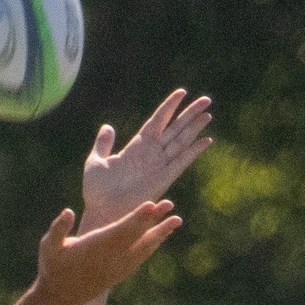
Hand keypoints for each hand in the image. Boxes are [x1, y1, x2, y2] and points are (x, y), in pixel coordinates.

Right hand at [35, 200, 179, 304]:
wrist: (58, 299)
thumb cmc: (52, 267)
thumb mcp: (48, 246)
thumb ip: (58, 229)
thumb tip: (68, 212)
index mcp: (96, 247)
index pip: (121, 229)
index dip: (137, 218)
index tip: (152, 206)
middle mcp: (110, 258)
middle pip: (137, 236)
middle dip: (155, 220)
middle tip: (170, 205)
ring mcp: (117, 268)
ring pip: (143, 248)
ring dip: (160, 233)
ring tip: (176, 220)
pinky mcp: (119, 274)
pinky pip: (140, 258)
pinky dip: (152, 246)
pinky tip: (161, 237)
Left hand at [80, 89, 212, 228]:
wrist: (102, 213)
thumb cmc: (97, 193)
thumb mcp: (96, 162)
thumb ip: (103, 144)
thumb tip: (107, 127)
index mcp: (137, 147)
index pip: (158, 120)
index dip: (170, 106)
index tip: (182, 92)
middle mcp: (151, 154)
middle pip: (175, 128)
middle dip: (190, 114)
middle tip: (206, 99)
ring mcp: (159, 166)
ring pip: (181, 141)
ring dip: (195, 128)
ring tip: (208, 113)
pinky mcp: (163, 179)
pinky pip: (182, 161)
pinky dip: (194, 151)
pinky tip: (207, 140)